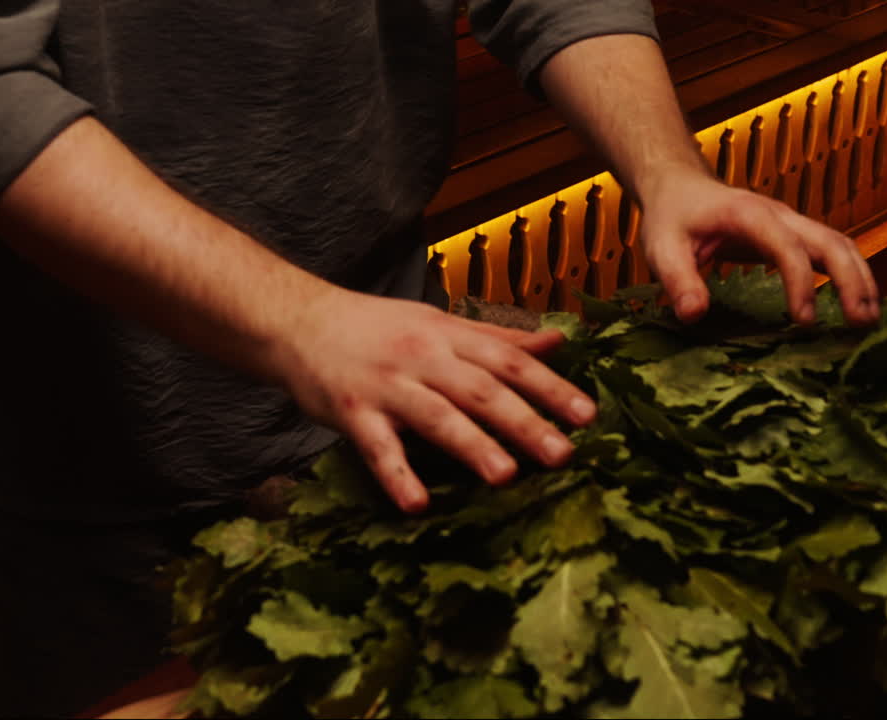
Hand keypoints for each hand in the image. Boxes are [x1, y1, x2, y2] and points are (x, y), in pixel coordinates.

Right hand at [277, 289, 596, 512]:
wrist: (299, 321)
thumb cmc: (378, 328)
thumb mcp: (440, 323)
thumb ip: (498, 337)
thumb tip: (557, 342)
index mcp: (450, 336)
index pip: (510, 362)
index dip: (550, 387)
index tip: (587, 415)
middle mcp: (424, 358)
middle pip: (482, 390)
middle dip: (524, 422)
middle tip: (562, 454)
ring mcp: (388, 386)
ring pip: (436, 416)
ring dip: (472, 445)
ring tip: (505, 475)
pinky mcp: (353, 412)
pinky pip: (378, 447)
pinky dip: (397, 475)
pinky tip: (417, 505)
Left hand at [639, 167, 879, 325]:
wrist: (681, 187)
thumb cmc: (672, 217)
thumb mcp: (662, 248)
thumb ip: (677, 280)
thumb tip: (694, 315)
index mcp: (748, 215)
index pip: (786, 247)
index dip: (799, 283)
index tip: (803, 321)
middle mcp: (779, 215)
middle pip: (830, 241)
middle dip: (851, 280)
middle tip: (862, 322)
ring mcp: (792, 223)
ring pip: (840, 244)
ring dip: (861, 279)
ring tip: (871, 320)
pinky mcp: (796, 235)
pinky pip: (833, 251)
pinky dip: (852, 275)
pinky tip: (859, 305)